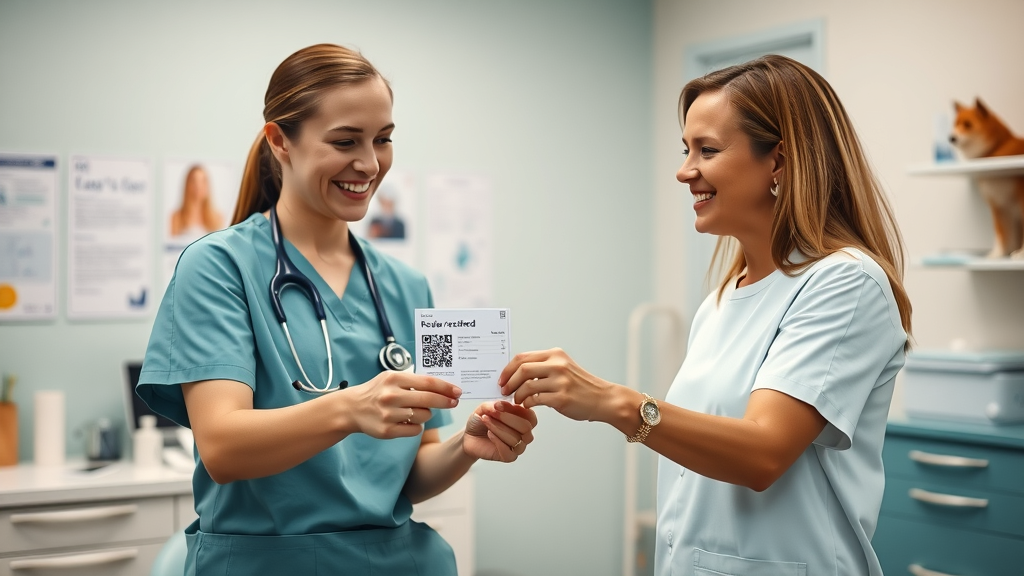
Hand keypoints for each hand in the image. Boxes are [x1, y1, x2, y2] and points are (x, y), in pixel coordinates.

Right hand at [340, 371, 460, 438]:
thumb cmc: (377, 391)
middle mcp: (391, 396)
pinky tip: (407, 420)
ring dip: (425, 414)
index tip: (457, 391)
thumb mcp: (391, 378)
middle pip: (429, 400)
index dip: (445, 387)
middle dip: (445, 401)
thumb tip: (443, 386)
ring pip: (423, 416)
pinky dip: (416, 426)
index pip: (428, 382)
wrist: (352, 408)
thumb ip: (414, 380)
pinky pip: (415, 430)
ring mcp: (388, 414)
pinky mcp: (387, 431)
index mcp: (394, 379)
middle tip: (453, 402)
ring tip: (414, 410)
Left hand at [463, 401, 536, 461]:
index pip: (530, 416)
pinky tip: (490, 434)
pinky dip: (497, 441)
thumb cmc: (481, 422)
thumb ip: (494, 405)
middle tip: (493, 413)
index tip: (500, 405)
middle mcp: (523, 433)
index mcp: (523, 419)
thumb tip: (500, 405)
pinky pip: (508, 452)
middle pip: (526, 427)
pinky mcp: (509, 457)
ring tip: (486, 421)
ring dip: (498, 428)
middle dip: (507, 418)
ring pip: (516, 439)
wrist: (469, 436)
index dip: (516, 409)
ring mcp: (518, 446)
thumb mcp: (485, 408)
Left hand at [498, 348, 612, 421]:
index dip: (508, 369)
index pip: (522, 357)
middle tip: (504, 390)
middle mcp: (558, 365)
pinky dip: (527, 403)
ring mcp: (560, 381)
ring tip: (517, 400)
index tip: (502, 378)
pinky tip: (527, 405)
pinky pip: (535, 400)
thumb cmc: (581, 385)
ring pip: (527, 386)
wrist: (603, 398)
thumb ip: (543, 366)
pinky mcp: (562, 398)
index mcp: (556, 355)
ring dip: (517, 395)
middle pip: (522, 369)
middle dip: (508, 381)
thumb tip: (517, 372)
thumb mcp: (563, 368)